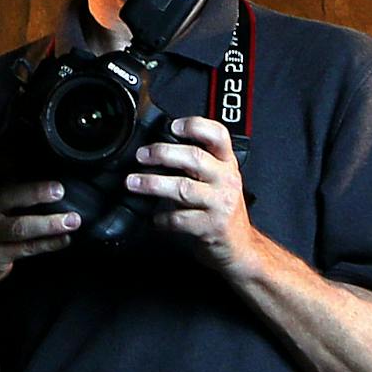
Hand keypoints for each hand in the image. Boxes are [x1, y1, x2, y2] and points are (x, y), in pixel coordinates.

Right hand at [0, 151, 78, 291]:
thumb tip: (23, 131)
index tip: (23, 152)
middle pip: (3, 198)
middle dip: (33, 193)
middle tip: (59, 189)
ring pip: (19, 227)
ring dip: (49, 223)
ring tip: (74, 220)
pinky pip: (27, 249)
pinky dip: (48, 243)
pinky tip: (66, 238)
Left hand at [127, 116, 255, 272]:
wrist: (238, 245)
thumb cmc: (219, 209)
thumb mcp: (215, 179)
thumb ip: (194, 162)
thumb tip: (155, 149)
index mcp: (226, 163)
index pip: (218, 135)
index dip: (196, 126)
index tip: (173, 126)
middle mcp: (225, 180)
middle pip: (195, 158)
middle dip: (163, 154)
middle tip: (141, 156)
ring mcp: (219, 204)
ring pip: (183, 188)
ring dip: (153, 184)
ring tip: (133, 183)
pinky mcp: (210, 227)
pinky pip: (179, 219)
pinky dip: (161, 218)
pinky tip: (153, 217)